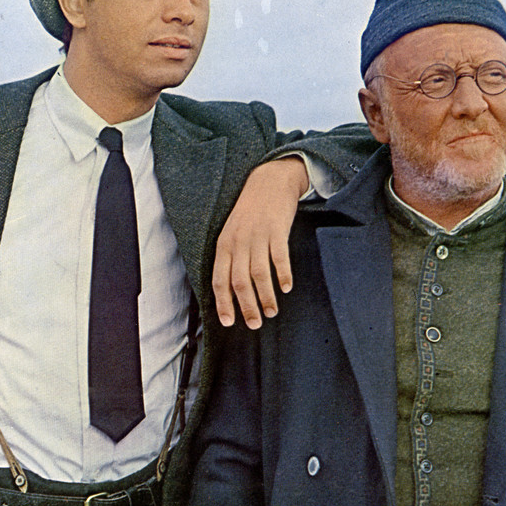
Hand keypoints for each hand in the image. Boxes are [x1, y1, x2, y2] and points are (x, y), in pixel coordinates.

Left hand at [212, 157, 307, 328]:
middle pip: (240, 281)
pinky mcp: (277, 230)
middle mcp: (238, 242)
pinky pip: (279, 257)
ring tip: (272, 312)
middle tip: (255, 324)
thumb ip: (232, 258)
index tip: (229, 322)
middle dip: (247, 307)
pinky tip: (286, 287)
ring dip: (266, 296)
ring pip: (259, 273)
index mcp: (224, 245)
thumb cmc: (250, 213)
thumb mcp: (233, 232)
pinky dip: (282, 274)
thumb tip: (232, 290)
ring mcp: (258, 235)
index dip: (224, 303)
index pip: (220, 279)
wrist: (269, 181)